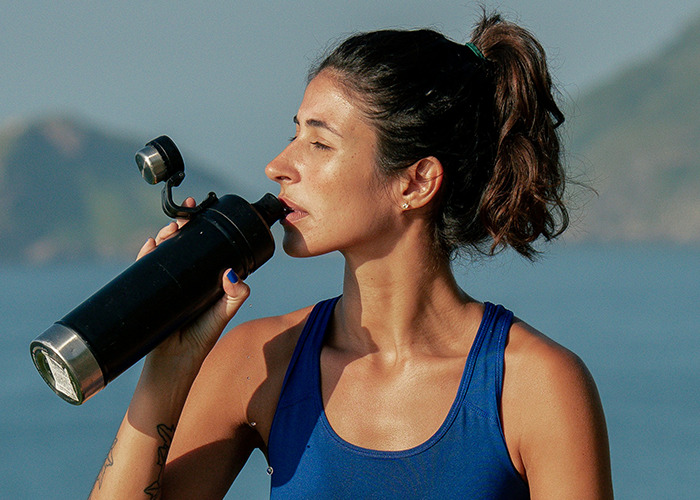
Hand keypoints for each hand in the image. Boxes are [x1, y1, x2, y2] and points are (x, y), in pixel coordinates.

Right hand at [137, 198, 249, 369]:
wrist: (171, 366)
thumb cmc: (199, 342)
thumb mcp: (221, 316)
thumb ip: (233, 297)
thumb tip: (233, 274)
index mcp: (204, 281)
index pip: (204, 249)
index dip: (203, 231)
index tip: (203, 213)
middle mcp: (186, 280)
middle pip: (182, 246)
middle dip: (182, 228)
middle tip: (185, 217)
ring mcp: (167, 285)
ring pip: (164, 254)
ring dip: (165, 236)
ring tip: (170, 228)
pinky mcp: (150, 293)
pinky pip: (145, 269)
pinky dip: (146, 254)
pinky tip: (151, 244)